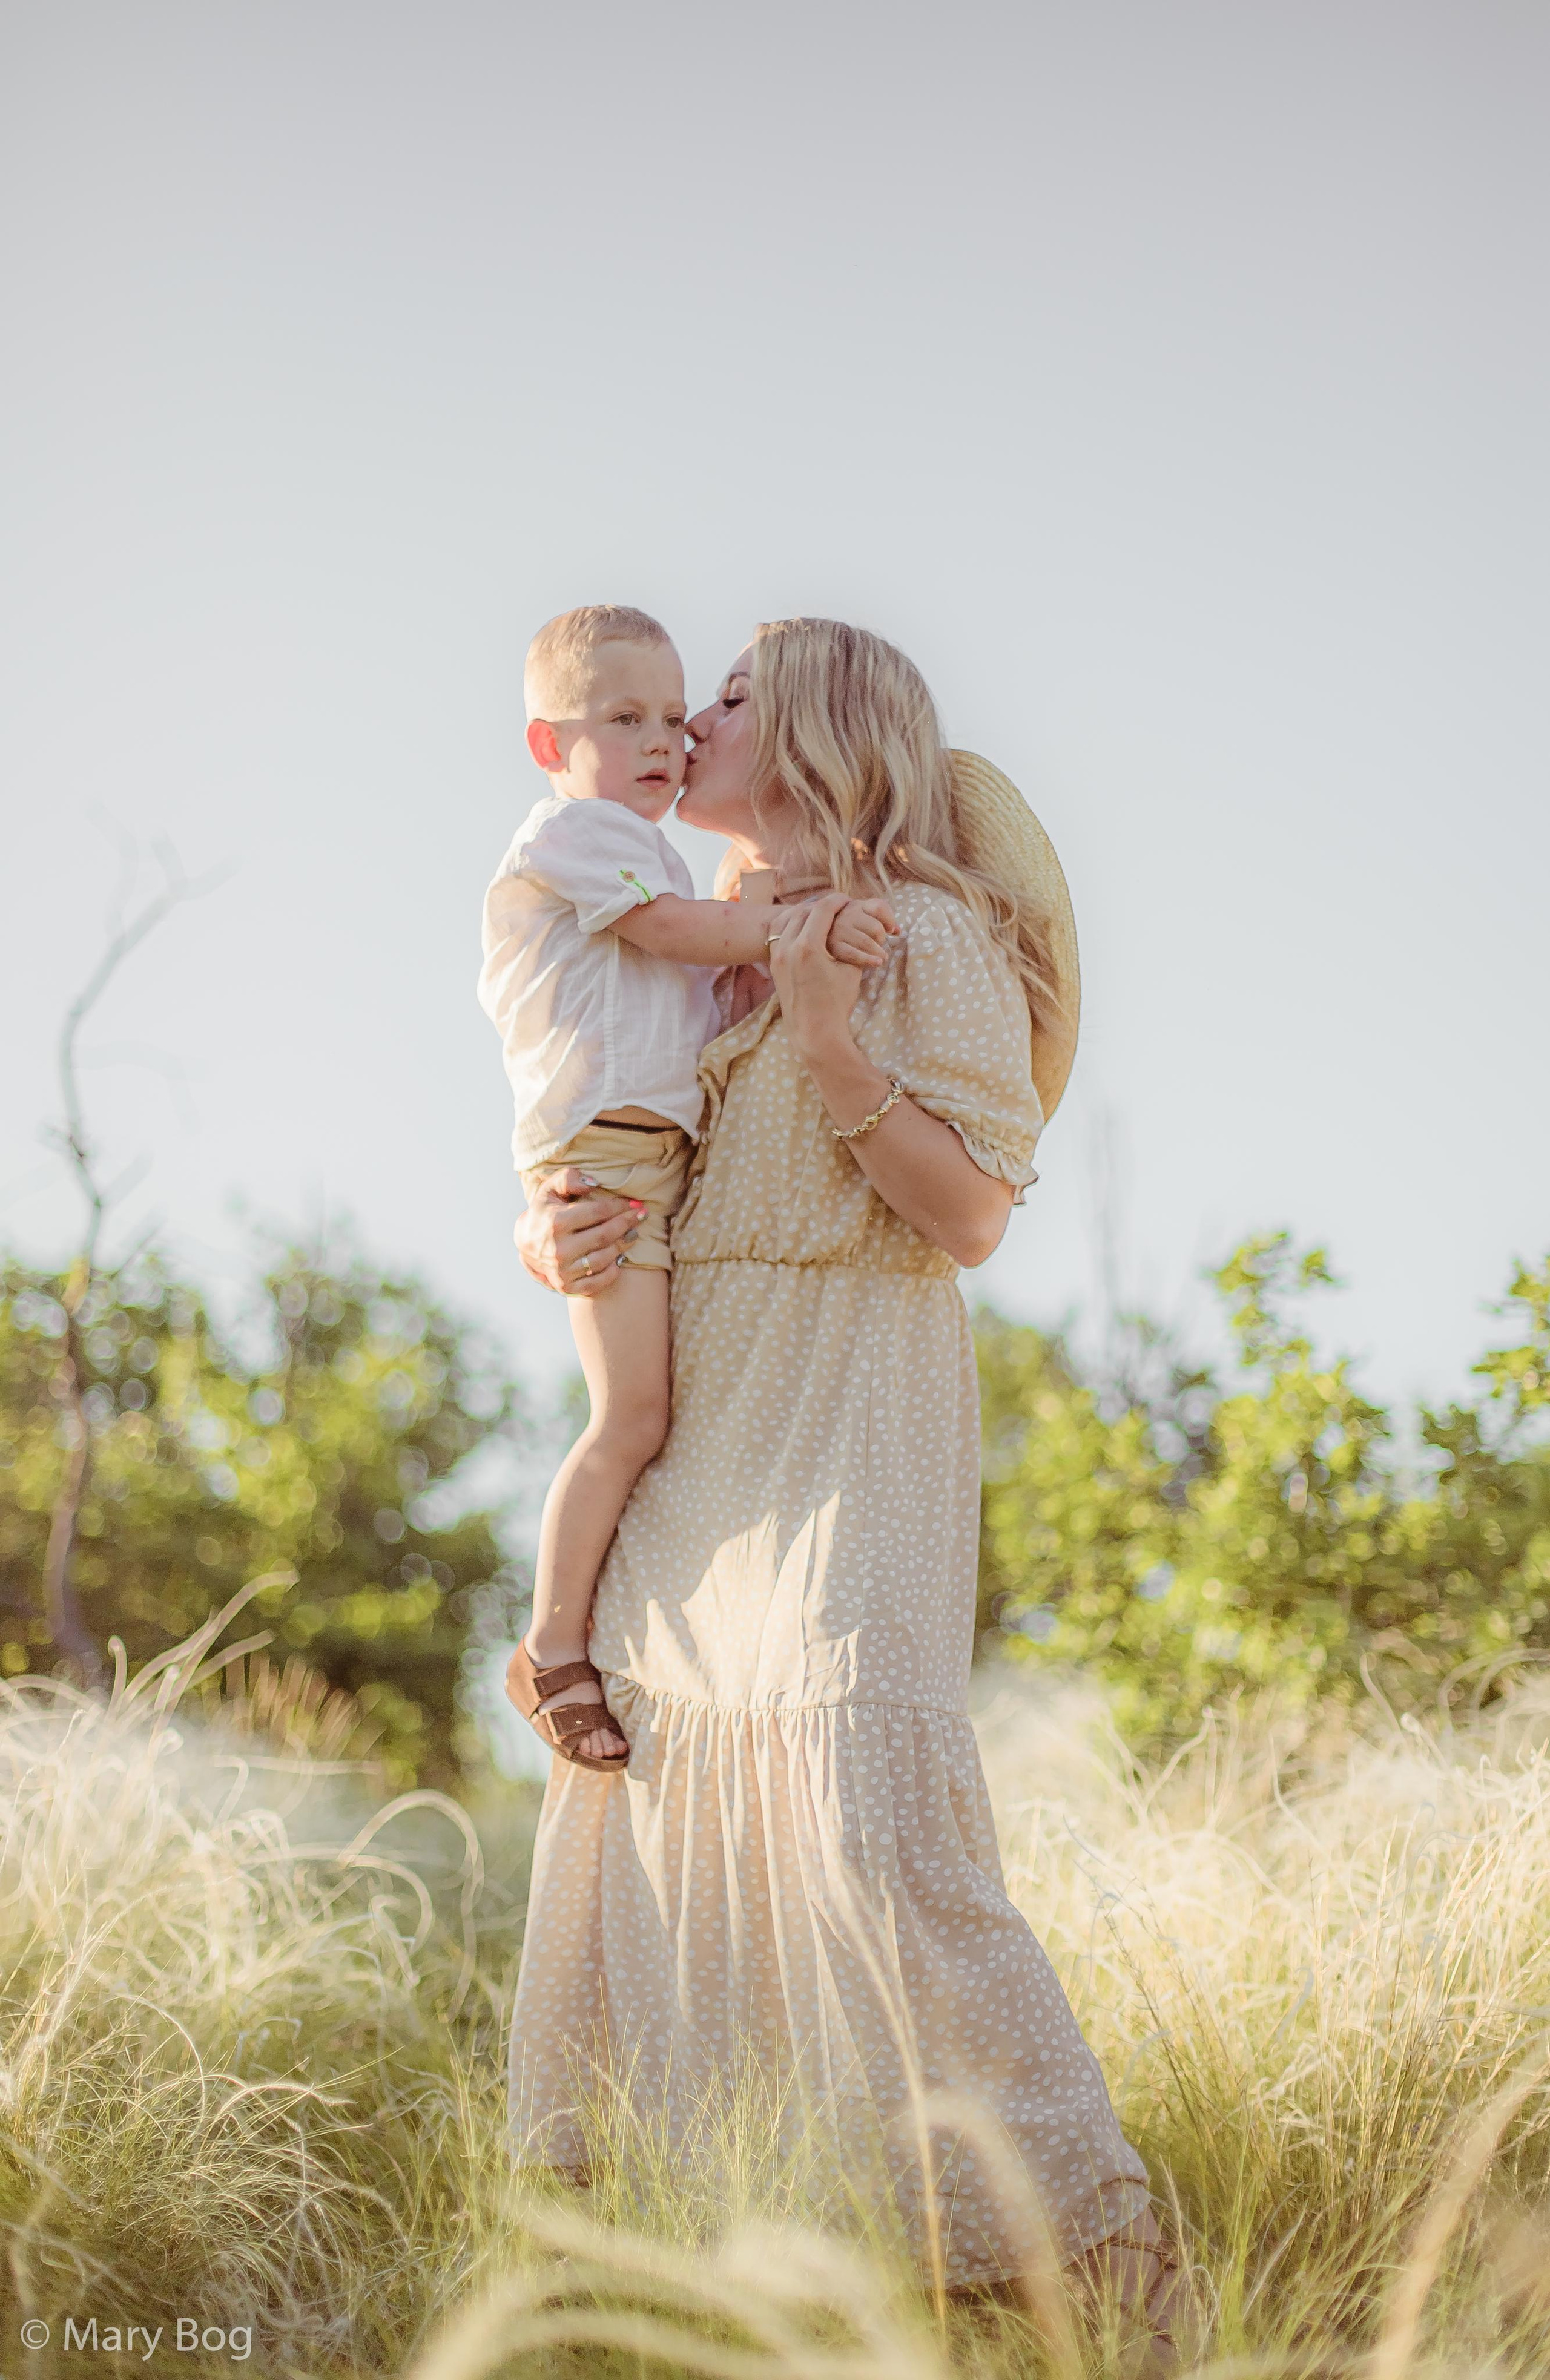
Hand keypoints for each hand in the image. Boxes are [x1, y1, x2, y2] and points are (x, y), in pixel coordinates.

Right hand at [514, 1168, 640, 1297]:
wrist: (525, 1242)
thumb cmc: (545, 1212)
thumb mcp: (549, 1189)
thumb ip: (568, 1178)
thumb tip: (592, 1183)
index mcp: (555, 1222)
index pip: (597, 1212)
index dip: (620, 1206)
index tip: (635, 1203)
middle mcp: (559, 1249)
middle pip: (604, 1235)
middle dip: (627, 1223)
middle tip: (642, 1215)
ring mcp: (562, 1271)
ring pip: (604, 1259)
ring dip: (623, 1246)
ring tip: (633, 1234)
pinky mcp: (566, 1287)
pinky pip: (597, 1283)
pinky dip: (612, 1272)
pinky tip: (619, 1259)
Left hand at [766, 892, 874, 1056]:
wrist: (814, 1032)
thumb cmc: (837, 1003)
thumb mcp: (850, 970)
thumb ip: (851, 942)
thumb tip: (855, 924)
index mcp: (808, 947)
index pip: (822, 909)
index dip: (837, 900)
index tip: (847, 899)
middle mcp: (787, 948)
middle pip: (804, 911)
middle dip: (822, 905)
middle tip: (837, 906)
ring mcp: (777, 956)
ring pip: (788, 920)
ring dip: (806, 913)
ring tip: (822, 914)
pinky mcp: (774, 964)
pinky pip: (779, 934)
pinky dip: (792, 925)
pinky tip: (805, 928)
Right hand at [823, 896, 898, 968]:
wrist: (825, 943)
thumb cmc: (854, 932)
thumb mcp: (867, 920)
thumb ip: (884, 920)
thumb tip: (897, 931)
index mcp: (856, 905)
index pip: (879, 907)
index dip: (890, 920)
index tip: (891, 930)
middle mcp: (845, 914)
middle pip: (876, 928)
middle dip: (881, 939)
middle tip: (878, 944)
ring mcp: (838, 930)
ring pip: (867, 942)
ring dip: (878, 952)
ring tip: (881, 957)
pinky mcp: (833, 946)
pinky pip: (854, 955)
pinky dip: (868, 960)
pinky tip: (877, 963)